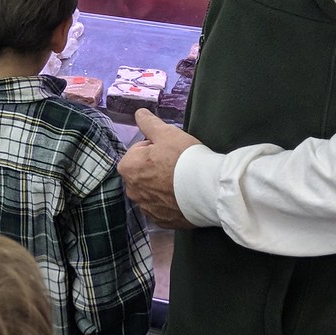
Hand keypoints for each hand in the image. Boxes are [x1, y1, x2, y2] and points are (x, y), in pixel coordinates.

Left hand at [118, 109, 202, 230]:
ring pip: (152, 191)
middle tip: (178, 165)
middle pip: (143, 172)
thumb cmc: (184, 158)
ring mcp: (146, 208)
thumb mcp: (167, 133)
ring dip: (162, 186)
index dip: (155, 148)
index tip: (170, 150)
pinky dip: (170, 202)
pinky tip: (184, 196)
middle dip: (156, 168)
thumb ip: (149, 123)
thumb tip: (138, 113)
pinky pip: (163, 208)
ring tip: (182, 181)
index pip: (139, 151)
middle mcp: (131, 190)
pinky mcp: (161, 221)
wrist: (208, 190)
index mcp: (127, 167)